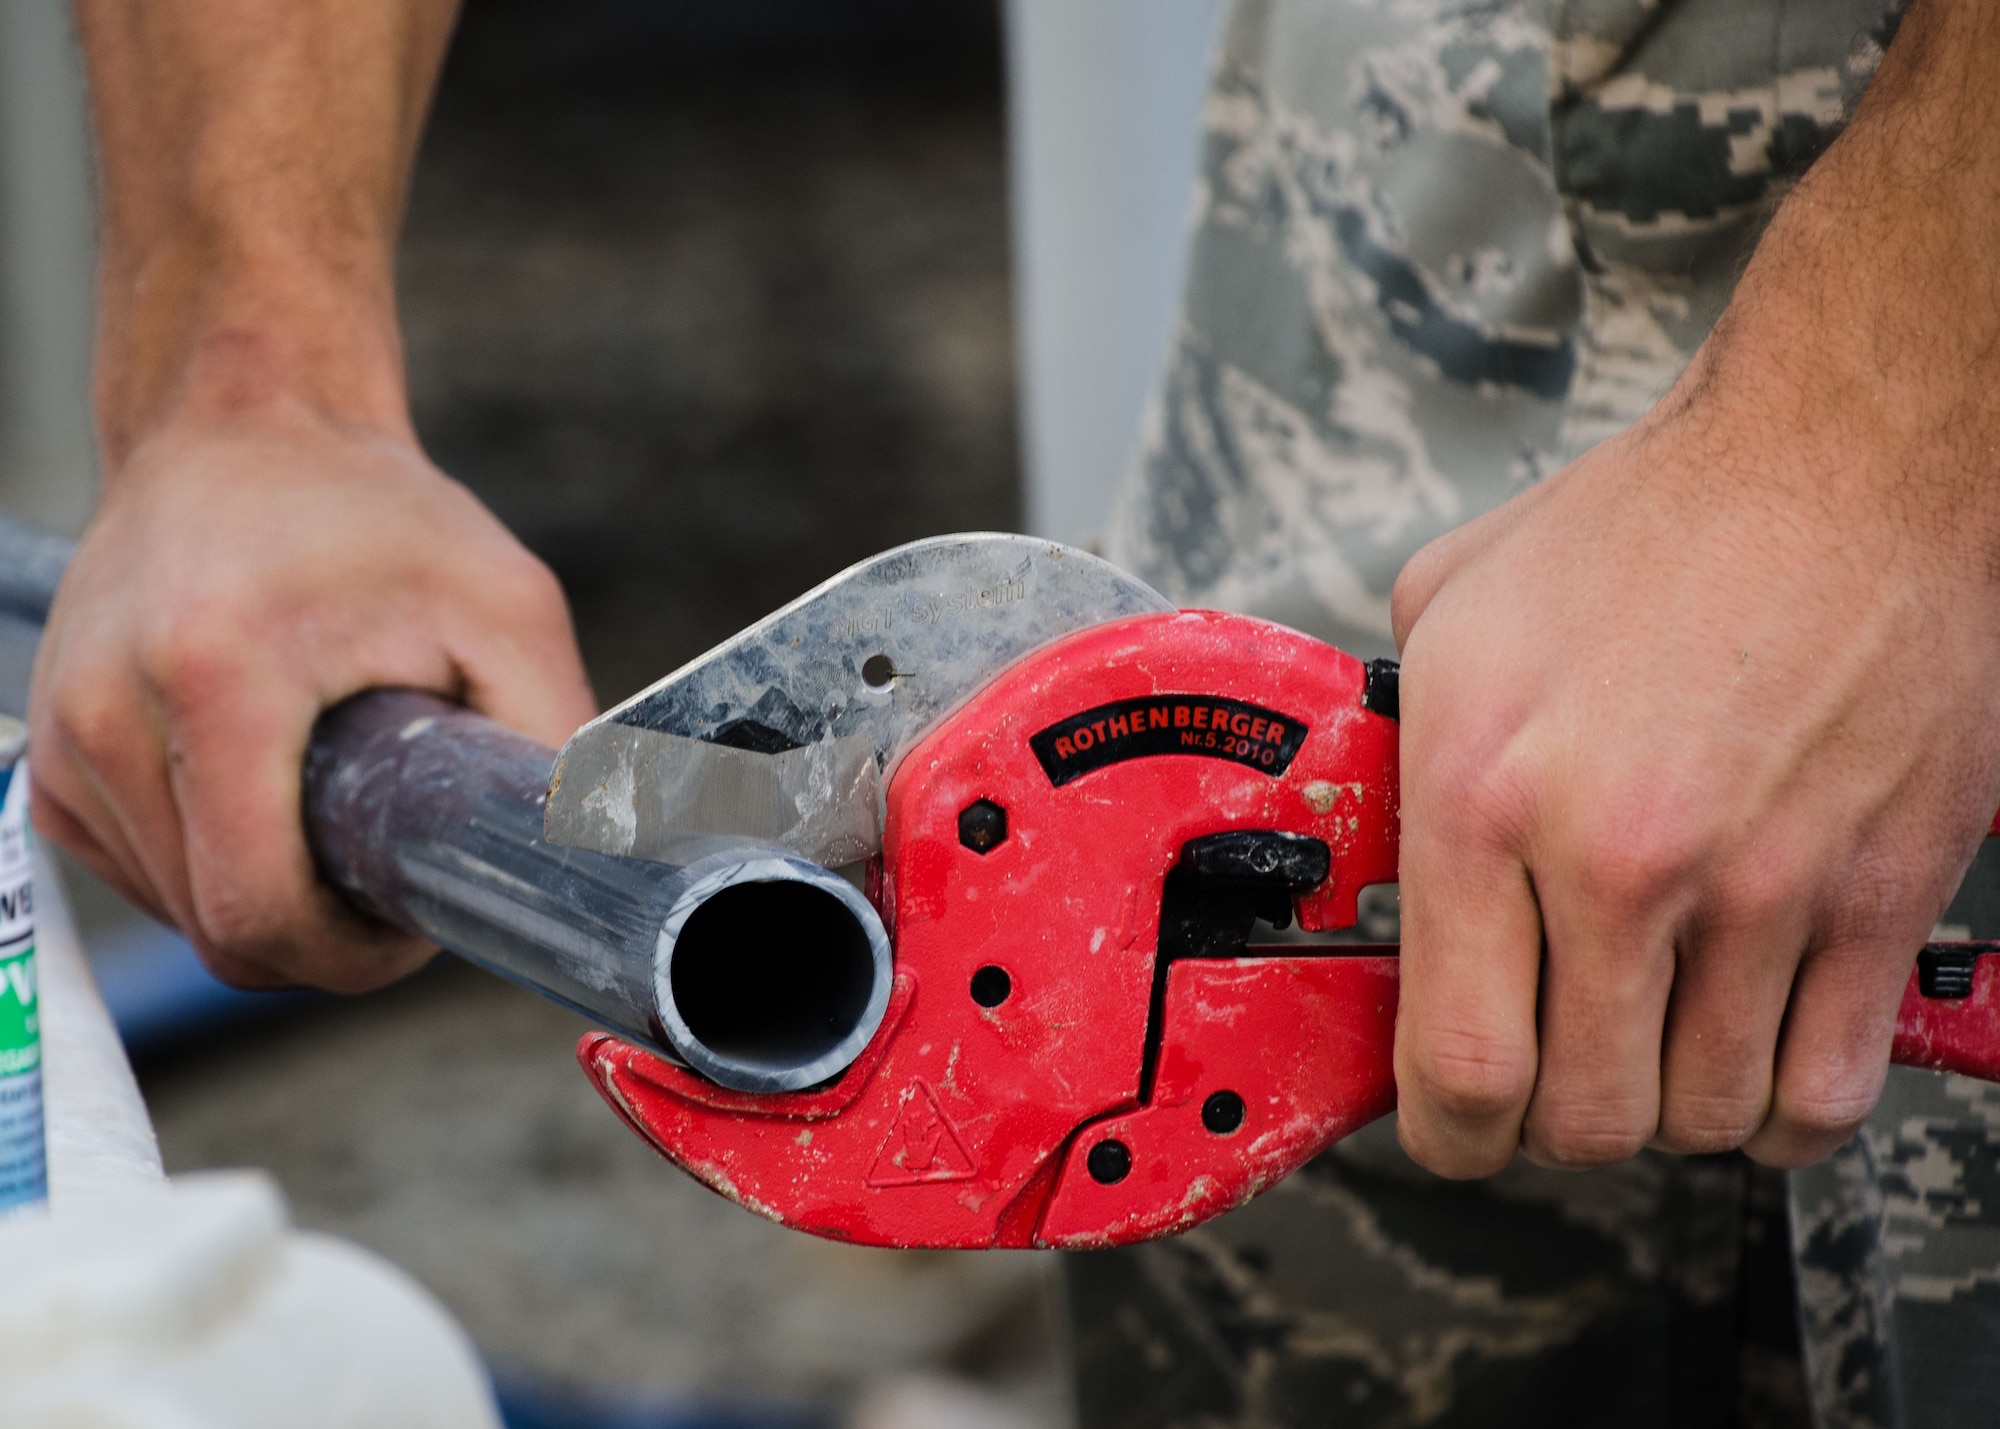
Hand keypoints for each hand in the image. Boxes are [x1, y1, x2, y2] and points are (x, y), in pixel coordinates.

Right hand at [29, 406, 595, 990]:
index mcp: (219, 676)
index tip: (410, 919)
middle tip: (393, 867)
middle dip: (322, 934)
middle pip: (219, 929)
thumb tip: (591, 859)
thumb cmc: (378, 515)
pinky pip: (144, 873)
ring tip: (334, 806)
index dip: (350, 954)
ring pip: (179, 913)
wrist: (242, 422)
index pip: (258, 912)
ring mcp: (65, 738)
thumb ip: (553, 738)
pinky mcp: (53, 754)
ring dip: (270, 898)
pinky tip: (270, 794)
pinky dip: (216, 864)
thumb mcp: (508, 607)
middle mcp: (111, 713)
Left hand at [1387, 355, 1999, 1174]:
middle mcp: (1616, 859)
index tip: (1450, 1126)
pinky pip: (1826, 1091)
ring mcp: (1759, 888)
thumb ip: (1397, 743)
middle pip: (1580, 1119)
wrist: (1838, 466)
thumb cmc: (1650, 529)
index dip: (1445, 1135)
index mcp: (1483, 792)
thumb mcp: (1451, 610)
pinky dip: (1782, 1114)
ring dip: (1666, 1109)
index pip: (1455, 1061)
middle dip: (1551, 1126)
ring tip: (1650, 1047)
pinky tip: (1751, 1065)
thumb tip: (1374, 839)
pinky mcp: (1875, 895)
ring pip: (1701, 1117)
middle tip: (1551, 1076)